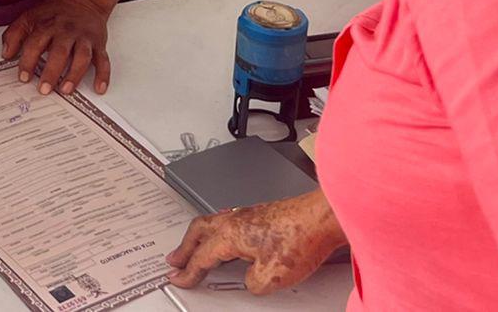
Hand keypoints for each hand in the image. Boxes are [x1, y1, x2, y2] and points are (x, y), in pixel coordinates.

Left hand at [1, 0, 117, 95]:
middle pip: (59, 51)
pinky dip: (103, 74)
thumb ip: (15, 33)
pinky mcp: (98, 43)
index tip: (23, 77)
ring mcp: (84, 37)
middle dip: (51, 71)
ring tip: (65, 90)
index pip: (35, 43)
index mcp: (47, 24)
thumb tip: (5, 54)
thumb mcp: (30, 16)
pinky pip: (103, 59)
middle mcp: (66, 31)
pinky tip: (99, 88)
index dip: (28, 61)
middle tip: (44, 89)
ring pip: (82, 56)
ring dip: (74, 74)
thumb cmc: (55, 12)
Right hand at [167, 190, 346, 292]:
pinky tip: (225, 237)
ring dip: (200, 237)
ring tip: (194, 247)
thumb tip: (250, 280)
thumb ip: (252, 283)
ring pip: (213, 223)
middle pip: (199, 231)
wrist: (322, 219)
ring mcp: (248, 214)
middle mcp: (235, 219)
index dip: (189, 271)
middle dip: (184, 247)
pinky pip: (228, 221)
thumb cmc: (300, 239)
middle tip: (175, 259)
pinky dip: (218, 232)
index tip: (179, 278)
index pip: (202, 256)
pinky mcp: (261, 214)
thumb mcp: (271, 277)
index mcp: (231, 234)